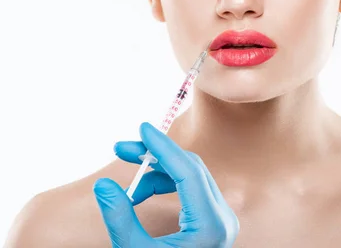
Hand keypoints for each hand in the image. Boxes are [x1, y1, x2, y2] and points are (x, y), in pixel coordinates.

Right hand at [93, 122, 238, 247]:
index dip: (164, 147)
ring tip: (127, 188)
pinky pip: (193, 188)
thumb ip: (120, 218)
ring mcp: (223, 217)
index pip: (188, 172)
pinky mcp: (216, 219)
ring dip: (158, 172)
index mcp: (210, 225)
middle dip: (155, 155)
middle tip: (121, 148)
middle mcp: (223, 217)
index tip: (142, 128)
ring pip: (191, 176)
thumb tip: (104, 185)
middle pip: (190, 168)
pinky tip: (141, 194)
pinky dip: (167, 184)